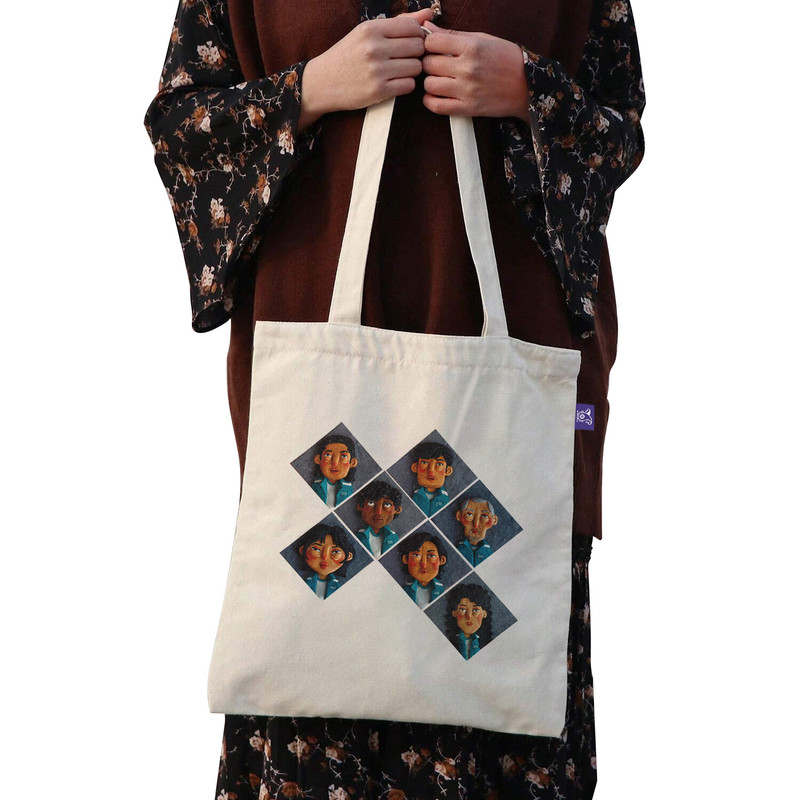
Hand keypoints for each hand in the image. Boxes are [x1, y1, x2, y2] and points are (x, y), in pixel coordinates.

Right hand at [299, 9, 433, 129]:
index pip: (412, 26)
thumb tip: (428, 14)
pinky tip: (395, 83)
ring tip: (398, 71)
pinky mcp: (378, 91)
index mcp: (371, 29)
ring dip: (412, 70)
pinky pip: (409, 85)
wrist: (322, 83)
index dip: (417, 35)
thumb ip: (398, 23)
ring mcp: (376, 70)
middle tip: (405, 58)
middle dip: (416, 53)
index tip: (410, 42)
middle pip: (418, 47)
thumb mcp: (367, 33)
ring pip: (416, 67)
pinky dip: (406, 85)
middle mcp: (374, 48)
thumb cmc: (347, 56)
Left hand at [420, 21, 529, 124]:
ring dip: (430, 82)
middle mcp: (468, 68)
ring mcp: (467, 90)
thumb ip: (453, 34)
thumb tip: (426, 27)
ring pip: (430, 84)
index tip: (435, 48)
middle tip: (438, 65)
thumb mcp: (482, 39)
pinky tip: (436, 95)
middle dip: (430, 63)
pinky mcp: (468, 108)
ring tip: (439, 80)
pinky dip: (430, 101)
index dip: (430, 44)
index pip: (432, 42)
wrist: (527, 86)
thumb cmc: (506, 59)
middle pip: (429, 64)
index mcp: (472, 47)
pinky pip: (437, 106)